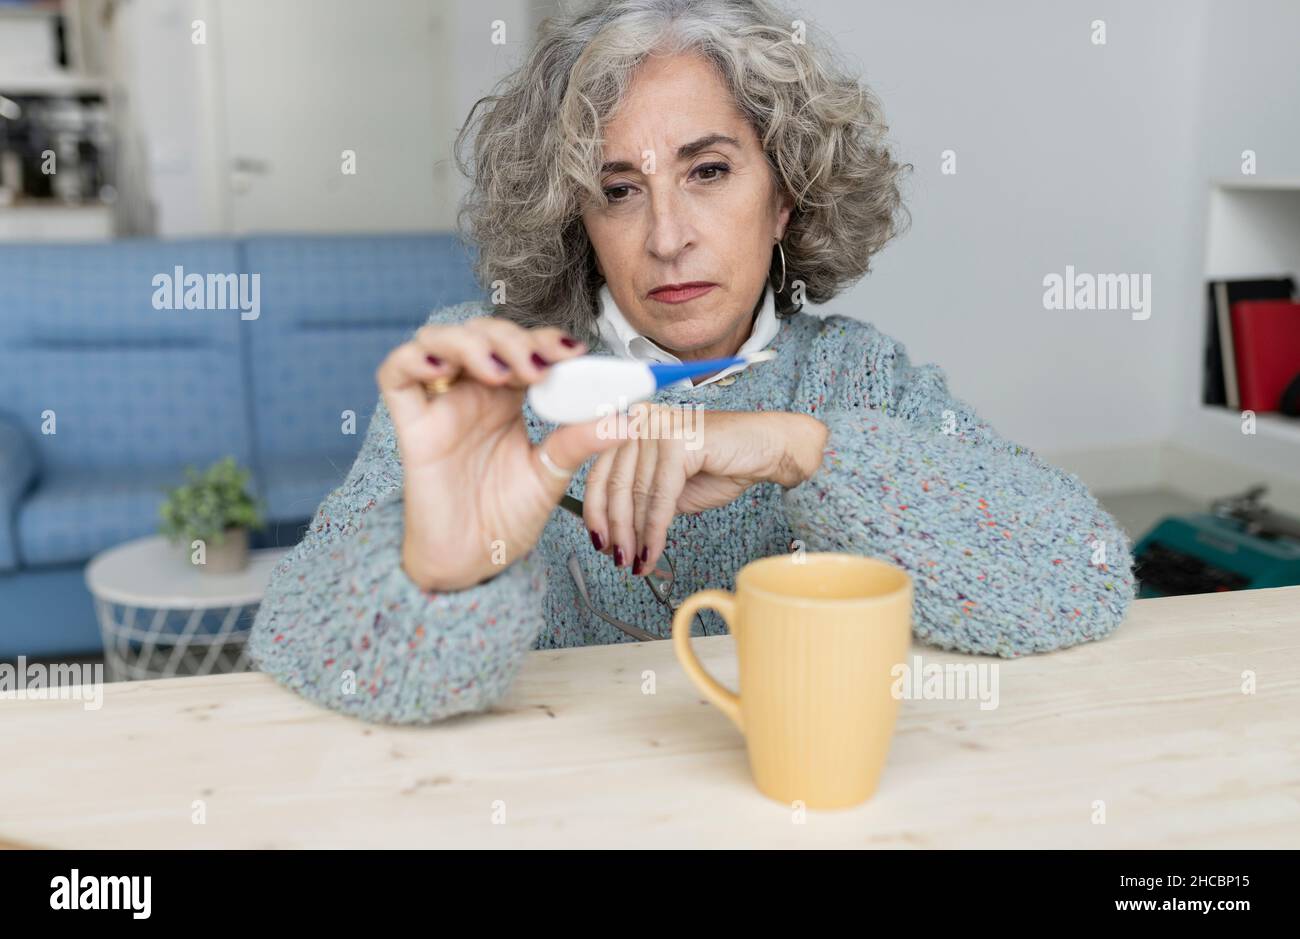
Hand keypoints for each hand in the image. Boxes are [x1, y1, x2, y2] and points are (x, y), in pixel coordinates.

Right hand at [376, 316, 623, 591]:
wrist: (473, 561)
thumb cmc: (506, 517)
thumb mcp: (552, 475)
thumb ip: (580, 442)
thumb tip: (628, 419)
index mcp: (509, 399)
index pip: (524, 346)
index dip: (545, 339)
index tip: (574, 353)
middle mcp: (473, 393)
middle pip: (484, 333)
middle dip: (513, 338)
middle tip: (539, 367)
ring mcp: (440, 405)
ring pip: (440, 339)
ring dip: (472, 342)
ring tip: (502, 372)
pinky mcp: (412, 426)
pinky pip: (395, 375)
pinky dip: (413, 358)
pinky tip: (443, 366)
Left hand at [581, 404, 827, 576]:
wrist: (766, 448)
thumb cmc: (722, 464)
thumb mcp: (669, 486)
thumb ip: (641, 499)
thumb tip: (614, 533)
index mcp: (632, 426)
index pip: (601, 471)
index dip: (595, 511)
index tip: (598, 541)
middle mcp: (641, 421)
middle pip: (615, 484)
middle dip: (616, 529)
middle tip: (619, 559)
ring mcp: (658, 427)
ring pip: (637, 495)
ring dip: (635, 536)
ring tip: (637, 562)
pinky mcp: (677, 440)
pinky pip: (659, 496)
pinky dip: (655, 530)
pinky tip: (654, 551)